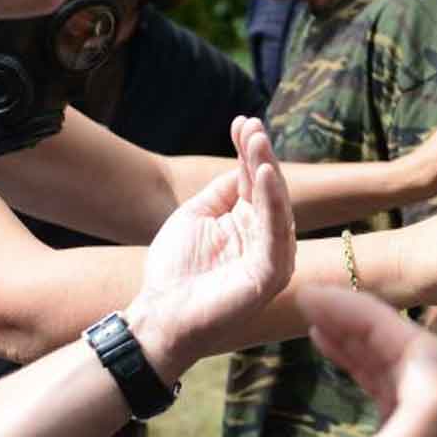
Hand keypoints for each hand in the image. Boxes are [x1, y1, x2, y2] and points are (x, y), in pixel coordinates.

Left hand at [127, 116, 293, 376]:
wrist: (159, 316)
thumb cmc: (174, 271)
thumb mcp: (195, 217)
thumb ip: (220, 192)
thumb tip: (242, 165)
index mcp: (248, 226)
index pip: (253, 181)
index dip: (249, 151)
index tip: (242, 121)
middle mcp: (266, 238)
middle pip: (268, 189)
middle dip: (260, 155)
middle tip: (252, 126)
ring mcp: (272, 257)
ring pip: (276, 206)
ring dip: (267, 171)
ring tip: (257, 141)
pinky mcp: (270, 274)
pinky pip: (277, 234)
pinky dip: (273, 203)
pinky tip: (263, 175)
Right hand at [280, 286, 436, 436]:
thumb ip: (424, 404)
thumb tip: (423, 352)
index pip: (423, 350)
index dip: (372, 319)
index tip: (321, 296)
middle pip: (413, 353)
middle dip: (365, 321)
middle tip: (313, 298)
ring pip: (398, 366)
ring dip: (358, 337)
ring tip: (314, 315)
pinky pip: (387, 389)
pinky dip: (359, 362)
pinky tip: (330, 344)